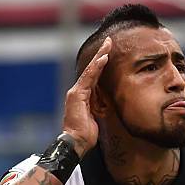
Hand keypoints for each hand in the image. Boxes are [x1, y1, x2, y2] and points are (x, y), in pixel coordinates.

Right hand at [62, 37, 111, 157]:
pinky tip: (103, 58)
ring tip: (108, 45)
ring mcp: (76, 92)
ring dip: (100, 57)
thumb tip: (105, 104)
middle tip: (109, 41)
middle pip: (92, 70)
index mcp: (82, 97)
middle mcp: (78, 92)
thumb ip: (99, 108)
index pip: (94, 77)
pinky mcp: (77, 95)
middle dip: (101, 55)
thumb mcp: (96, 118)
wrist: (76, 142)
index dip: (101, 65)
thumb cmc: (85, 135)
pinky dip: (96, 68)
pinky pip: (88, 78)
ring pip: (90, 71)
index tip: (108, 53)